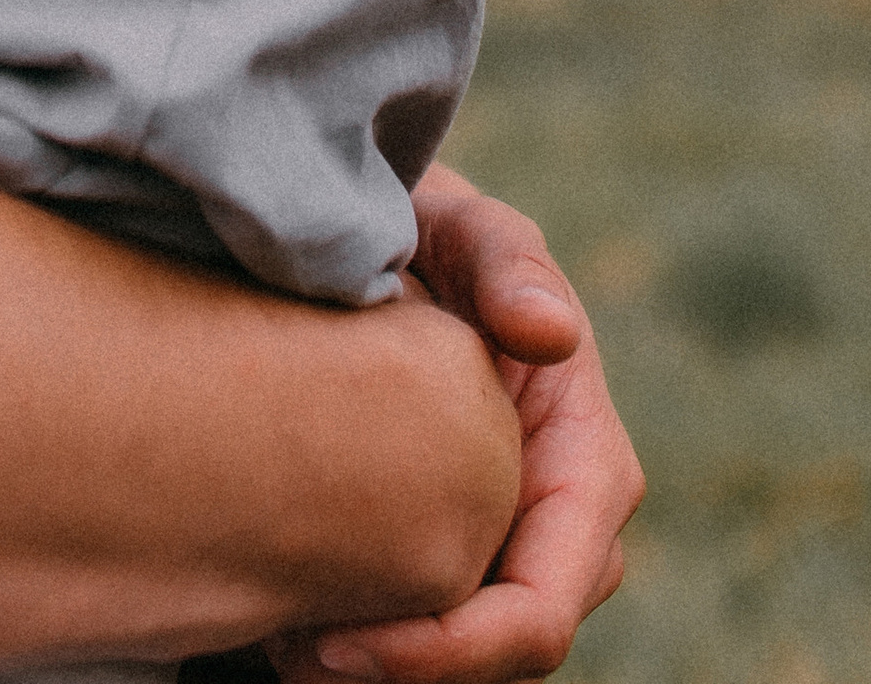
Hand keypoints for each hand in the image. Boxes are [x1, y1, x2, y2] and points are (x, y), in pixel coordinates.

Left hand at [276, 170, 641, 683]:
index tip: (336, 643)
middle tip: (289, 650)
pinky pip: (431, 624)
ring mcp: (518, 545)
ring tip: (280, 638)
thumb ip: (506, 265)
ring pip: (467, 655)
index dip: (451, 650)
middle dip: (407, 670)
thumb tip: (550, 332)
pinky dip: (371, 636)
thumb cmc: (437, 234)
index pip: (541, 610)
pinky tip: (291, 616)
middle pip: (504, 652)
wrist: (397, 243)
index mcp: (589, 467)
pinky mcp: (468, 553)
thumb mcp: (469, 230)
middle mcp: (566, 527)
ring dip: (385, 665)